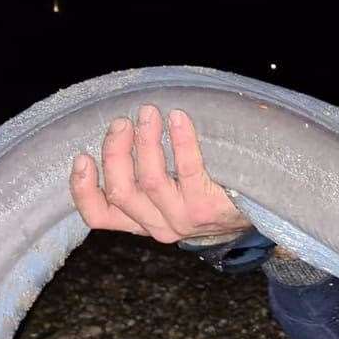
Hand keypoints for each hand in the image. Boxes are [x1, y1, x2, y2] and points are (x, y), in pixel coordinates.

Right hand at [69, 104, 253, 243]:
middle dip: (115, 152)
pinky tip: (177, 118)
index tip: (81, 157)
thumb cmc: (207, 194)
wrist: (258, 214)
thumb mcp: (170, 195)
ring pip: (150, 180)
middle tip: (121, 122)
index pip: (99, 216)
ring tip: (147, 113)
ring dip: (145, 141)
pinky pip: (188, 169)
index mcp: (142, 222)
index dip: (82, 189)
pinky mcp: (207, 208)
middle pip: (121, 191)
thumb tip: (119, 133)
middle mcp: (159, 225)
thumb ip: (143, 178)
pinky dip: (180, 141)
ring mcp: (182, 219)